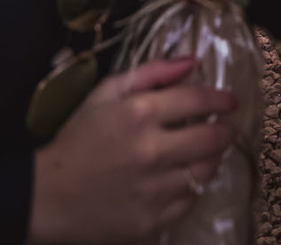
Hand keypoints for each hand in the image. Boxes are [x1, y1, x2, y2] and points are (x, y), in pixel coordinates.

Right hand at [27, 57, 236, 243]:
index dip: (220, 98)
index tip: (230, 100)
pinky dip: (193, 187)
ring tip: (209, 152)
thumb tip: (192, 61)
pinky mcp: (153, 221)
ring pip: (206, 172)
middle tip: (227, 127)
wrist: (50, 194)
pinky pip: (189, 201)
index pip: (197, 100)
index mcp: (139, 113)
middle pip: (211, 138)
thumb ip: (152, 72)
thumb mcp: (107, 93)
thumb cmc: (79, 137)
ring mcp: (154, 189)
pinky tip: (186, 178)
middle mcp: (152, 150)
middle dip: (226, 130)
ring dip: (214, 159)